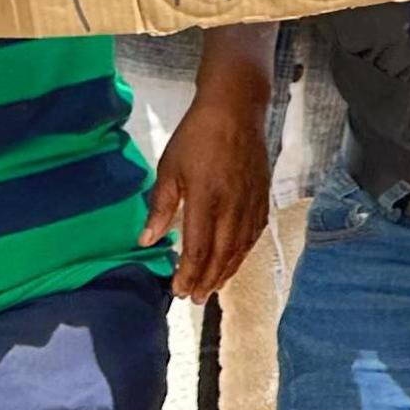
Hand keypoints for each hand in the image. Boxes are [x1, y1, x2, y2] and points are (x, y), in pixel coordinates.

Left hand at [145, 93, 267, 299]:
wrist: (235, 110)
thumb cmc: (196, 136)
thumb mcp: (168, 169)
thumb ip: (160, 207)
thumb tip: (147, 240)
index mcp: (207, 199)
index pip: (198, 248)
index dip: (188, 274)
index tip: (178, 290)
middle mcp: (233, 206)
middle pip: (221, 255)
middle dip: (207, 280)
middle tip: (195, 299)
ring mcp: (251, 203)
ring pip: (241, 248)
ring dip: (226, 271)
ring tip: (213, 288)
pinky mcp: (262, 197)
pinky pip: (254, 233)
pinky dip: (243, 252)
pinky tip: (235, 260)